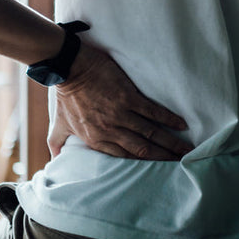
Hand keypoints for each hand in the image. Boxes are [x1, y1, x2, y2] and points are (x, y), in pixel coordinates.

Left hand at [47, 43, 193, 160]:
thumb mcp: (59, 124)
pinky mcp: (128, 97)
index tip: (157, 170)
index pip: (124, 158)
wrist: (69, 68)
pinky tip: (181, 125)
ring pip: (151, 133)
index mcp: (95, 140)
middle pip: (142, 149)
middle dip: (162, 158)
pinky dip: (168, 119)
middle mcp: (110, 130)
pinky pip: (153, 111)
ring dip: (170, 143)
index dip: (143, 165)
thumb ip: (58, 144)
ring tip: (185, 150)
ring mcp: (120, 114)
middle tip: (179, 163)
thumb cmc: (66, 96)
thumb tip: (53, 160)